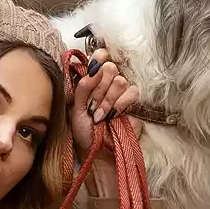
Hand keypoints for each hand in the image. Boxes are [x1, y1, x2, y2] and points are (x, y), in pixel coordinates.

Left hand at [68, 47, 140, 161]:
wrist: (98, 151)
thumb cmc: (84, 131)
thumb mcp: (75, 108)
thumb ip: (82, 87)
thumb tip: (93, 69)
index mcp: (92, 80)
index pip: (100, 57)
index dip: (99, 58)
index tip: (94, 67)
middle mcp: (108, 83)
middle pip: (110, 68)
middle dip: (99, 88)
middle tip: (92, 105)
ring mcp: (121, 92)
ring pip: (120, 81)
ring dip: (108, 100)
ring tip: (100, 116)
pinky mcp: (134, 103)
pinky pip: (132, 92)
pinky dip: (120, 105)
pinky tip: (113, 116)